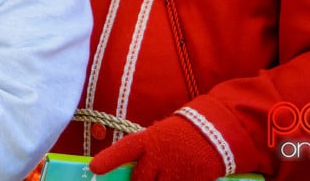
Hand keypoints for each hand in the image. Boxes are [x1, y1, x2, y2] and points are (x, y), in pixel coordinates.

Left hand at [89, 115, 224, 180]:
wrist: (214, 133)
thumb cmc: (180, 134)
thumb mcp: (159, 135)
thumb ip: (145, 154)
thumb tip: (132, 174)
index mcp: (149, 140)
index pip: (124, 150)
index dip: (109, 160)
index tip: (95, 169)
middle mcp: (160, 156)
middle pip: (138, 180)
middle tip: (146, 176)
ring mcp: (176, 171)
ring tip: (165, 174)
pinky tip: (178, 177)